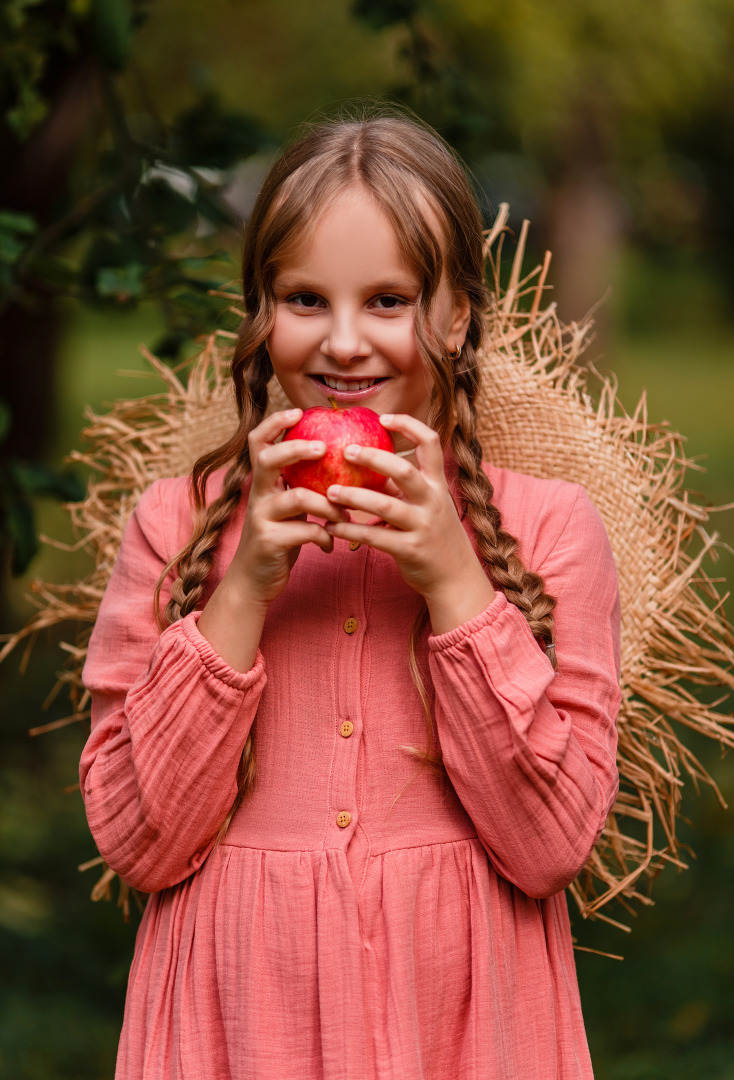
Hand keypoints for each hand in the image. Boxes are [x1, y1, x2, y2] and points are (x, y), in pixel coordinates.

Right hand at [227, 408, 349, 607]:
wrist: (253, 581)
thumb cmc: (279, 538)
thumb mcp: (287, 507)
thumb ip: (301, 485)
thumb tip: (338, 460)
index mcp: (264, 482)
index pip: (259, 441)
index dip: (276, 422)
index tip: (300, 412)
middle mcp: (258, 494)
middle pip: (269, 459)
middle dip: (297, 449)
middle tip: (324, 448)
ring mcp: (261, 517)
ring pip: (297, 497)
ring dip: (329, 504)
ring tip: (345, 515)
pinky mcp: (270, 541)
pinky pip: (306, 531)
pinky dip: (325, 536)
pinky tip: (330, 544)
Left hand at [324, 414, 494, 633]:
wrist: (456, 578)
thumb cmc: (436, 536)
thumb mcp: (428, 505)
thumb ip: (404, 486)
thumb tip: (370, 462)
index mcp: (437, 484)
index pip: (430, 442)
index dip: (408, 425)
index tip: (383, 418)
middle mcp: (432, 501)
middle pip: (403, 470)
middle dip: (373, 458)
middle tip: (346, 451)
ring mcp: (423, 526)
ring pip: (385, 505)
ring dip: (354, 496)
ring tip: (330, 491)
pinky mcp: (411, 550)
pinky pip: (376, 537)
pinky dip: (351, 531)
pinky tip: (331, 526)